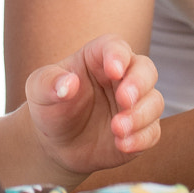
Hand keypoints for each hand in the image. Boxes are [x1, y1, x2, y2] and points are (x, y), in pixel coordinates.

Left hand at [24, 35, 163, 179]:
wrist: (57, 144)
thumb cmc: (50, 107)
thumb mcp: (38, 90)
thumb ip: (49, 83)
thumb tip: (68, 84)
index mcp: (98, 58)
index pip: (115, 47)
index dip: (118, 56)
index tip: (114, 71)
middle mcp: (122, 77)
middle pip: (145, 69)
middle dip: (139, 84)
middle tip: (124, 100)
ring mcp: (135, 104)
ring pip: (154, 101)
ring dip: (140, 115)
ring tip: (117, 129)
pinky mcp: (141, 130)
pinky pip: (153, 132)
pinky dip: (142, 139)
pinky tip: (122, 145)